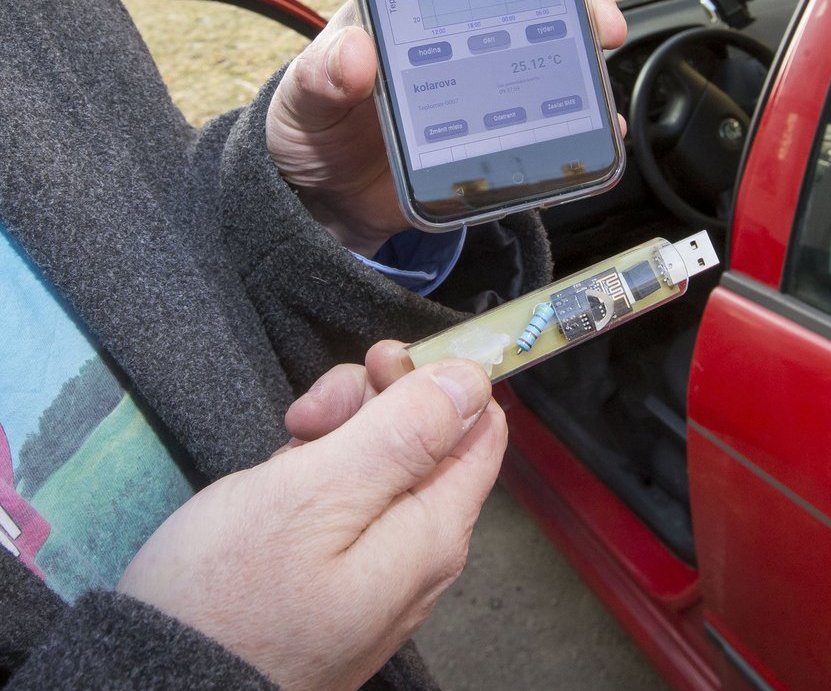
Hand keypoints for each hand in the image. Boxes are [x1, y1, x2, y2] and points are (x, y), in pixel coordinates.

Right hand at [118, 351, 504, 690]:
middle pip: (428, 436)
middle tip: (311, 416)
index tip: (377, 365)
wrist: (158, 688)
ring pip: (382, 459)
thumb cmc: (227, 598)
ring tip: (288, 443)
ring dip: (338, 431)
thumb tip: (473, 381)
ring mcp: (378, 565)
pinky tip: (281, 477)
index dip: (435, 379)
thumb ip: (402, 435)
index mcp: (432, 530)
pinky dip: (316, 469)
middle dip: (373, 401)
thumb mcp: (315, 495)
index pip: (479, 425)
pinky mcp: (338, 572)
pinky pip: (348, 497)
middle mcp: (419, 551)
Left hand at [266, 0, 626, 255]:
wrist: (326, 202)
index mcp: (413, 11)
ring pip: (551, 57)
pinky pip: (550, 124)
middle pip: (533, 2)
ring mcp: (484, 89)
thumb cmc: (312, 129)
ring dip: (587, 51)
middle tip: (598, 8)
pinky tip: (601, 129)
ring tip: (601, 58)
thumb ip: (321, 75)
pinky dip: (584, 125)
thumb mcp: (303, 98)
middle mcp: (460, 42)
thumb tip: (356, 54)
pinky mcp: (497, 138)